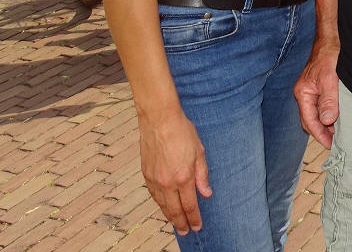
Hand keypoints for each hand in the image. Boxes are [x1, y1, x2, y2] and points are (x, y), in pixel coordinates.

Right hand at [138, 109, 211, 235]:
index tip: (197, 226)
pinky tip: (164, 206)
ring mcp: (154, 180)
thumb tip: (206, 193)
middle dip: (181, 222)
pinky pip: (153, 195)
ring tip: (175, 222)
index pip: (190, 205)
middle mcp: (167, 182)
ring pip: (162, 205)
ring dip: (169, 216)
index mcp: (183, 177)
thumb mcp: (199, 152)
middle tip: (185, 231)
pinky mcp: (146, 174)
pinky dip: (160, 204)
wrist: (159, 120)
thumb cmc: (182, 132)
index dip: (194, 218)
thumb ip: (202, 175)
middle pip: (174, 210)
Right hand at [293, 41, 339, 147]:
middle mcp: (305, 93)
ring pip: (317, 114)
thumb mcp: (330, 78)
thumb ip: (328, 100)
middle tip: (337, 144)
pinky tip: (339, 118)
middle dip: (322, 133)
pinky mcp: (320, 87)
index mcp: (303, 93)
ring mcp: (312, 91)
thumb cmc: (329, 54)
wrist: (332, 38)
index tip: (331, 145)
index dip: (319, 135)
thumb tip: (327, 121)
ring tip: (340, 135)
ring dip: (327, 124)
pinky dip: (330, 114)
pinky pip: (322, 106)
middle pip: (311, 120)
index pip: (309, 121)